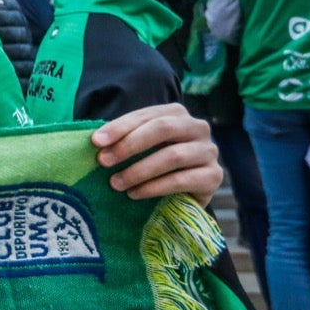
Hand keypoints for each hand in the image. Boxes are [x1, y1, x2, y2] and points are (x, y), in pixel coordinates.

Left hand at [91, 104, 220, 204]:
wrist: (184, 195)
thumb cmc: (154, 166)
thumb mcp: (140, 148)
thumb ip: (124, 140)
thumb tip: (95, 141)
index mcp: (177, 114)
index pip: (147, 115)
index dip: (120, 126)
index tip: (96, 141)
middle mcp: (198, 128)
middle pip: (163, 128)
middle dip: (129, 144)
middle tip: (103, 161)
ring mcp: (209, 152)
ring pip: (173, 156)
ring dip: (139, 170)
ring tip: (116, 183)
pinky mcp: (214, 177)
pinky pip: (181, 180)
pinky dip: (154, 188)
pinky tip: (134, 194)